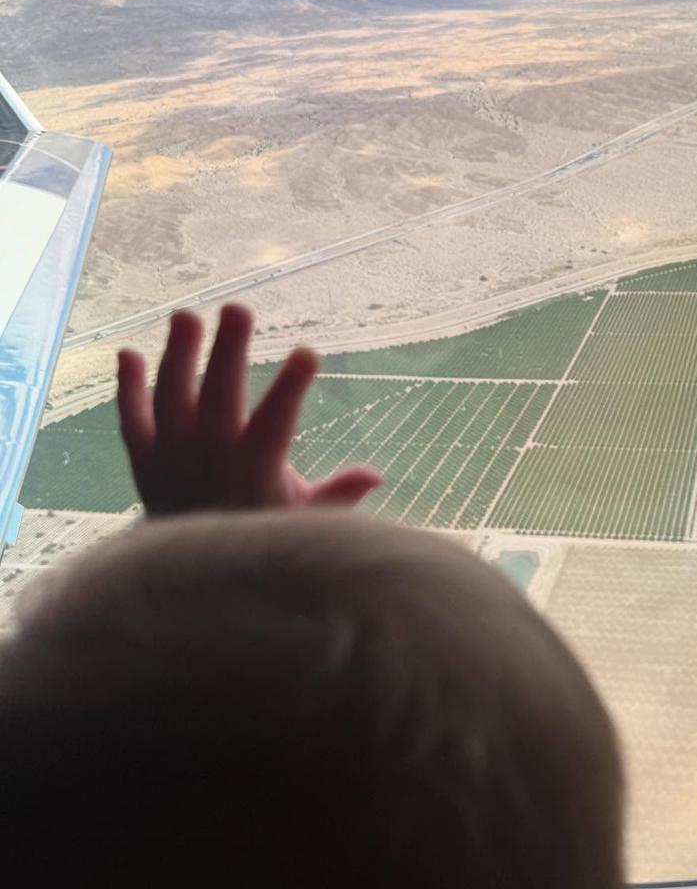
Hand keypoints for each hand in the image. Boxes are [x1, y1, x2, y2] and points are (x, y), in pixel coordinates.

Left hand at [116, 304, 382, 515]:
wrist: (194, 579)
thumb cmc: (260, 537)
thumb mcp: (304, 523)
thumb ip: (338, 497)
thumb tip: (376, 474)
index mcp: (255, 472)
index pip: (275, 424)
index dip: (290, 388)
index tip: (307, 353)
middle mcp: (210, 460)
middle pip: (218, 397)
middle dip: (228, 351)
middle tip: (238, 308)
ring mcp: (172, 458)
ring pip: (172, 398)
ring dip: (179, 355)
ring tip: (187, 315)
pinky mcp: (144, 463)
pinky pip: (131, 420)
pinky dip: (128, 388)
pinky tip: (130, 352)